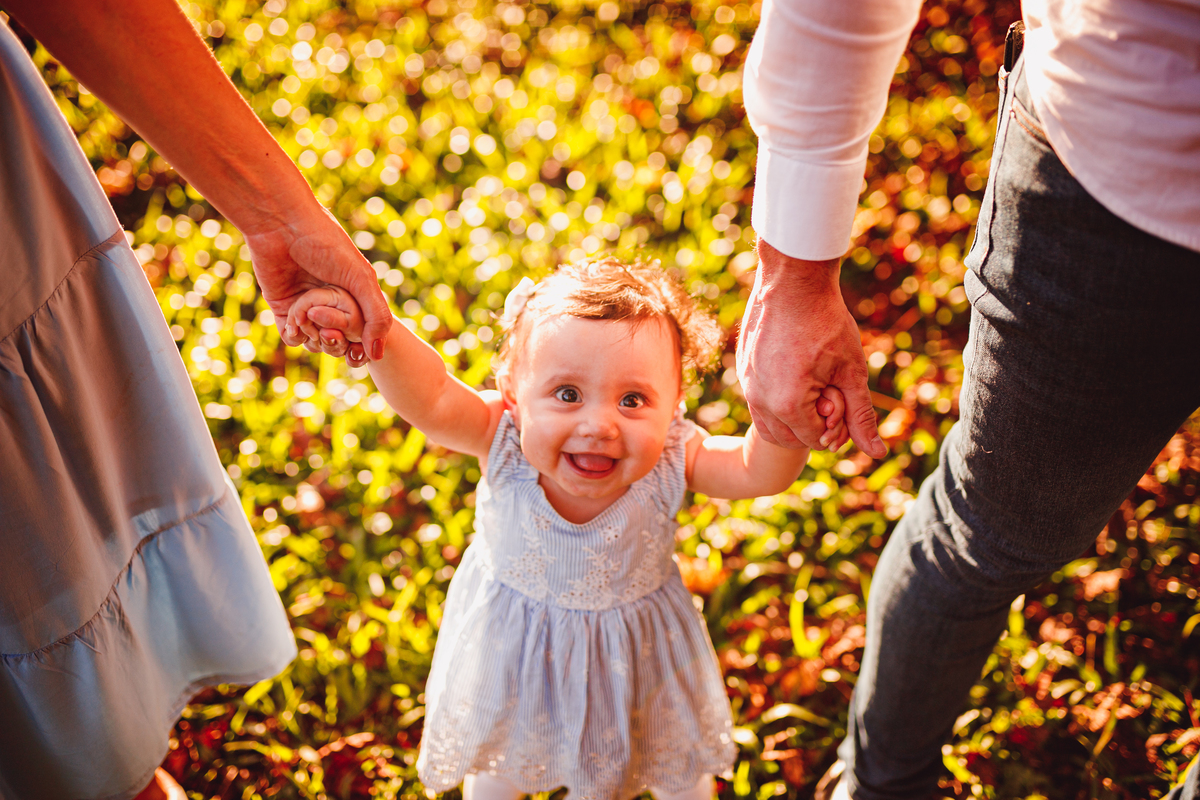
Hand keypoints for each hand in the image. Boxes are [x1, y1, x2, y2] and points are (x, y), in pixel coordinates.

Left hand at [243, 204, 390, 365]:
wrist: (282, 223)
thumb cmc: (326, 243)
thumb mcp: (361, 279)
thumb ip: (376, 316)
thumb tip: (376, 355)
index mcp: (356, 296)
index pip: (363, 334)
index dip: (361, 347)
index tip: (358, 353)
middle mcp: (333, 304)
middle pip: (340, 343)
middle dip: (337, 343)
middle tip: (333, 332)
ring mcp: (307, 307)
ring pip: (316, 343)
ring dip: (315, 338)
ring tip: (311, 317)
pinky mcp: (283, 308)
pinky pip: (292, 337)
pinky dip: (295, 336)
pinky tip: (296, 322)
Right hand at [737, 239, 885, 457]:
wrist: (793, 280)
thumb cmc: (827, 322)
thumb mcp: (851, 371)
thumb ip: (861, 415)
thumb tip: (876, 453)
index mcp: (788, 403)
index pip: (814, 440)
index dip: (835, 426)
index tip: (842, 395)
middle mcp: (760, 399)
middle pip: (788, 439)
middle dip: (812, 426)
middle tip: (829, 392)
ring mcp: (747, 384)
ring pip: (769, 425)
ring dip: (792, 418)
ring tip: (814, 387)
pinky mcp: (742, 369)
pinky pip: (758, 402)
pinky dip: (777, 401)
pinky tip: (797, 374)